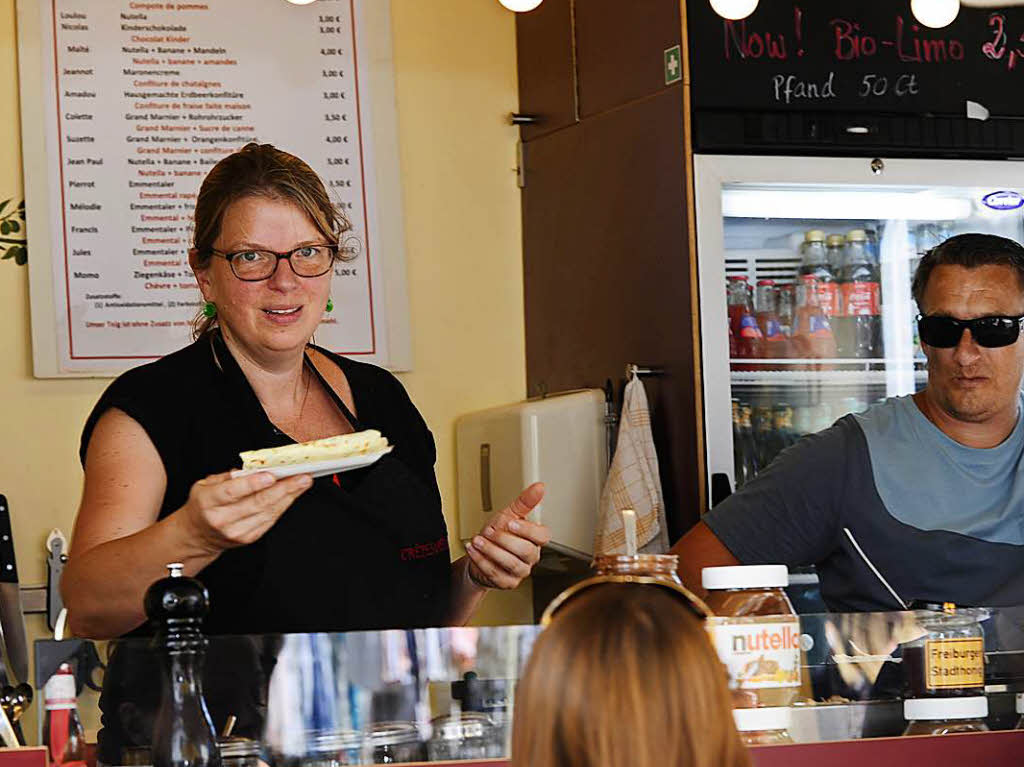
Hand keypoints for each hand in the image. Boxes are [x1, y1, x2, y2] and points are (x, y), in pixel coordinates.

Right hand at [178, 471, 312, 553]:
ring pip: (268, 512)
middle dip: (283, 488)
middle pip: (257, 502)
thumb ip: (228, 476)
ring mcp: (237, 531)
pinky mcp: (249, 538)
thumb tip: (254, 469)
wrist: (198, 534)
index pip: (232, 492)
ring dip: (289, 496)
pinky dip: (284, 505)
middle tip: (301, 477)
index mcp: (208, 502)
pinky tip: (293, 495)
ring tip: (303, 483)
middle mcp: (222, 519)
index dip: (253, 484)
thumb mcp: (205, 484)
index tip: (271, 476)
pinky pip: (271, 520)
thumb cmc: (204, 505)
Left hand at [465, 482, 549, 589]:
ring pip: (510, 563)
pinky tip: (473, 550)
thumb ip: (525, 502)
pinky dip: (481, 560)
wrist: (479, 552)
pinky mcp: (507, 582)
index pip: (542, 536)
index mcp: (535, 539)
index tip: (510, 523)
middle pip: (526, 551)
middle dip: (504, 539)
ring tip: (478, 540)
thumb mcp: (509, 514)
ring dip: (491, 550)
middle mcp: (531, 556)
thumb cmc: (497, 533)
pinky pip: (496, 573)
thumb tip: (539, 487)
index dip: (528, 530)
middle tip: (490, 531)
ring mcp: (520, 571)